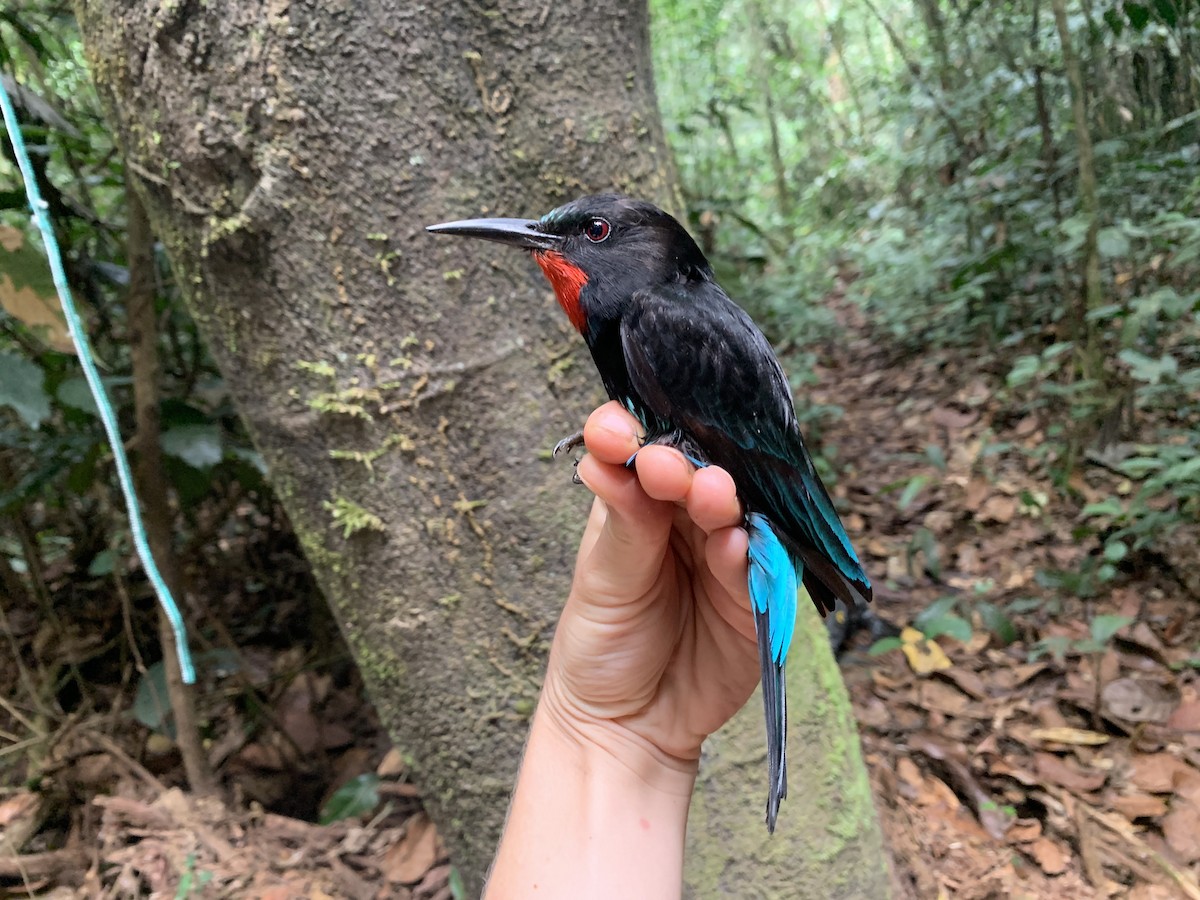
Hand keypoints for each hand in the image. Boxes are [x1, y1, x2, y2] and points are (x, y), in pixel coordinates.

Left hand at [541, 401, 760, 765]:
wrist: (627, 726)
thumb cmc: (601, 645)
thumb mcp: (602, 583)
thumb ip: (621, 525)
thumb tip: (602, 459)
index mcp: (639, 503)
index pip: (641, 451)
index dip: (632, 434)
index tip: (613, 431)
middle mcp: (685, 520)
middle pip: (695, 473)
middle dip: (684, 465)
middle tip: (668, 466)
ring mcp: (724, 554)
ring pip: (733, 511)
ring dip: (722, 500)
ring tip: (711, 494)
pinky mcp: (755, 595)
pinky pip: (759, 565)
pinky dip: (749, 552)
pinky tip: (736, 543)